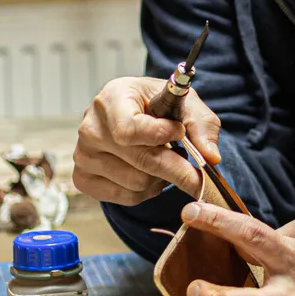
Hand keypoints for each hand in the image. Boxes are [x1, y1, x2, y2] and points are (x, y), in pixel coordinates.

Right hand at [73, 77, 222, 205]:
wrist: (132, 114)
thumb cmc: (158, 106)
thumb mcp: (184, 104)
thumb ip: (201, 126)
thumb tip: (211, 157)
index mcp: (111, 98)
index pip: (131, 129)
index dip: (161, 135)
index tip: (180, 132)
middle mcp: (90, 127)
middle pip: (140, 160)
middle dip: (176, 169)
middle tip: (199, 177)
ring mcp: (83, 155)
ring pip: (136, 182)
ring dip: (161, 178)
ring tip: (165, 161)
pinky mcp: (83, 178)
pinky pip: (125, 197)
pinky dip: (146, 192)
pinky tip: (150, 174)